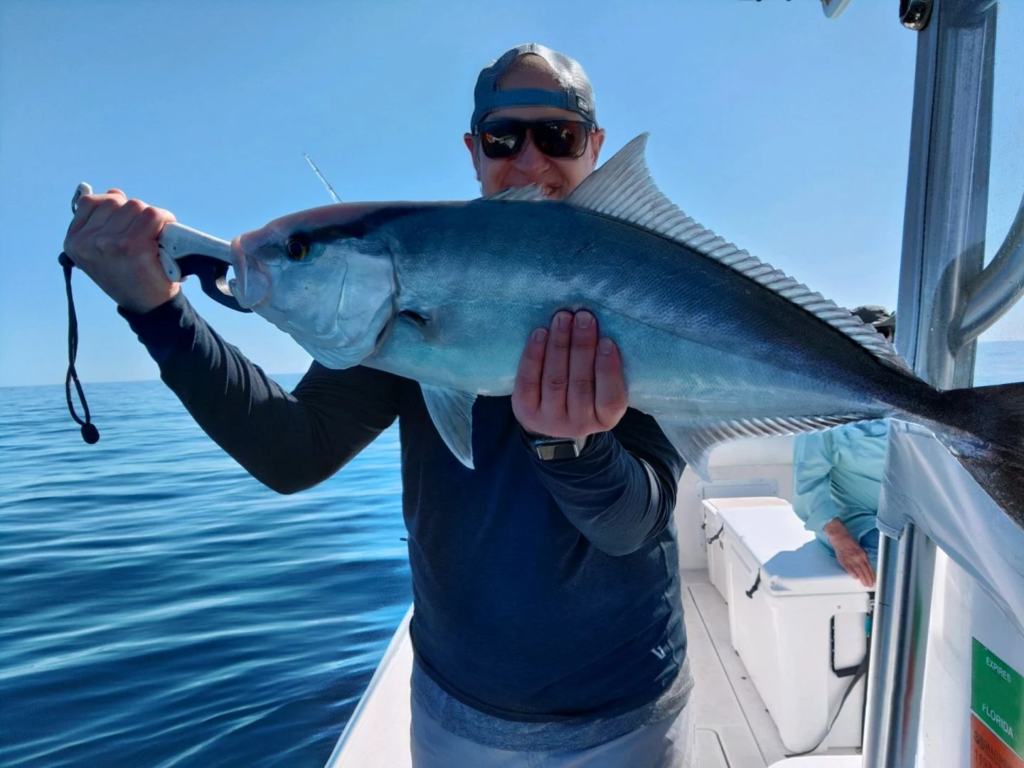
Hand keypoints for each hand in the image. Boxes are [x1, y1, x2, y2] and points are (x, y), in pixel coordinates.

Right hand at [63, 189, 179, 313]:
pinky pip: (152, 215)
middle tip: (143, 235)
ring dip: (149, 217)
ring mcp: (109, 243)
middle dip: (133, 213)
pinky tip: (165, 233)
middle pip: (116, 201)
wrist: (148, 307)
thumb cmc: (128, 276)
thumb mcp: (103, 251)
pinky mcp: (132, 246)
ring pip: (135, 205)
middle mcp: (87, 242)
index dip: (114, 209)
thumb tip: (114, 193)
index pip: (91, 202)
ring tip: (152, 238)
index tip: (125, 225)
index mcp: (74, 242)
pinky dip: (164, 219)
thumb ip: (101, 222)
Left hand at [511, 310, 627, 440]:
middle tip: (583, 318)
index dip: (608, 370)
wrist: (550, 416)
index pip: (610, 399)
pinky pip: (528, 381)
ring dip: (559, 345)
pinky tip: (540, 333)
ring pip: (555, 380)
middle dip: (582, 347)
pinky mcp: (525, 411)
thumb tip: (600, 327)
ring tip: (563, 318)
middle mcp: (579, 425)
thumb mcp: (602, 389)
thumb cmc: (585, 391)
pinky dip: (533, 354)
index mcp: (605, 419)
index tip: (607, 341)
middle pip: (580, 384)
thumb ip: (604, 367)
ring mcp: (550, 420)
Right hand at [825, 520, 875, 587]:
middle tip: (870, 584)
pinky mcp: (843, 560)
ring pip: (858, 571)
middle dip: (868, 578)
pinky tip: (855, 578)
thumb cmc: (849, 540)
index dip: (871, 574)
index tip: (874, 579)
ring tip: (865, 584)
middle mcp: (857, 557)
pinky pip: (848, 569)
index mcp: (862, 554)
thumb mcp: (859, 547)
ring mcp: (850, 559)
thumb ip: (862, 556)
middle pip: (864, 570)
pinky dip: (852, 573)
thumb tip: (865, 564)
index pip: (868, 566)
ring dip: (862, 578)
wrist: (839, 536)